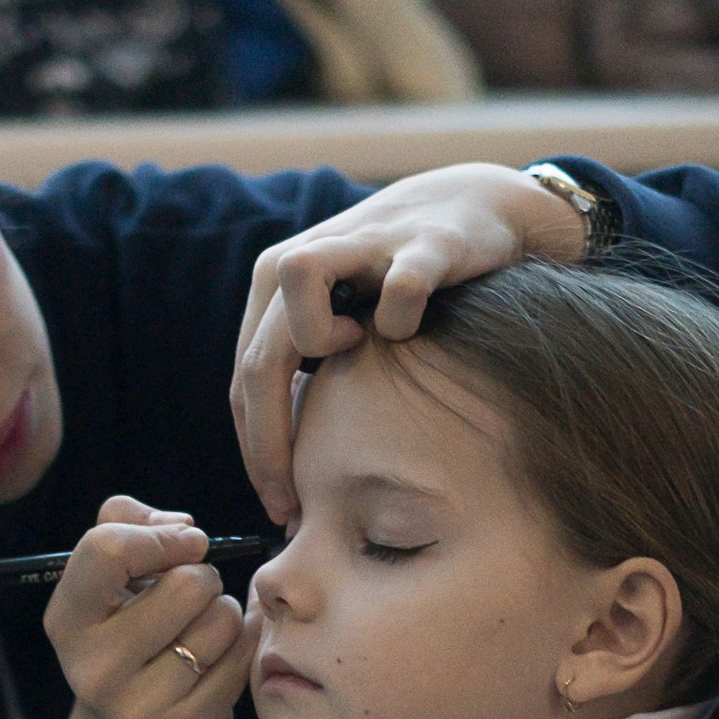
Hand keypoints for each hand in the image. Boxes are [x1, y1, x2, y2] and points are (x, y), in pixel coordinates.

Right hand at [41, 495, 254, 718]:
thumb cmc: (126, 640)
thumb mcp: (107, 585)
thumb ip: (127, 525)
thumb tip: (182, 526)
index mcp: (67, 622)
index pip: (107, 550)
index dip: (160, 536)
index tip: (185, 542)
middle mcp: (93, 668)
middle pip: (186, 584)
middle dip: (202, 577)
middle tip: (192, 597)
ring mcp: (140, 705)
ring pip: (222, 618)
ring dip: (226, 612)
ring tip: (202, 629)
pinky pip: (242, 655)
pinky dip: (243, 644)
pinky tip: (220, 655)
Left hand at [231, 163, 587, 521]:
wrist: (474, 210)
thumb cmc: (398, 288)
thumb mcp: (340, 333)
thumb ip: (305, 386)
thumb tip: (286, 484)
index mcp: (275, 287)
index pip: (244, 383)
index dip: (256, 454)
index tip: (279, 509)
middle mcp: (304, 259)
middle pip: (260, 359)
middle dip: (272, 444)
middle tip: (297, 502)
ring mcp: (362, 245)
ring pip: (298, 280)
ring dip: (318, 336)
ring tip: (354, 351)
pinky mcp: (424, 242)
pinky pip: (401, 287)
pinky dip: (402, 317)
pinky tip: (412, 331)